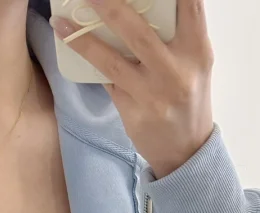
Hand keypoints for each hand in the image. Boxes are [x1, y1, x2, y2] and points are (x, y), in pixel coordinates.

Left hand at [50, 0, 214, 177]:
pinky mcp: (134, 112)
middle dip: (109, 7)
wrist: (186, 151)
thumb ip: (175, 34)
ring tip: (61, 21)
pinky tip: (70, 44)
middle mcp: (176, 72)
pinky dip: (89, 60)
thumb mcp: (194, 62)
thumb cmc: (187, 96)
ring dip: (83, 39)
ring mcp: (153, 95)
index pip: (190, 7)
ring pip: (112, 60)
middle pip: (138, 31)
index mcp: (197, 51)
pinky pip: (107, 80)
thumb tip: (139, 3)